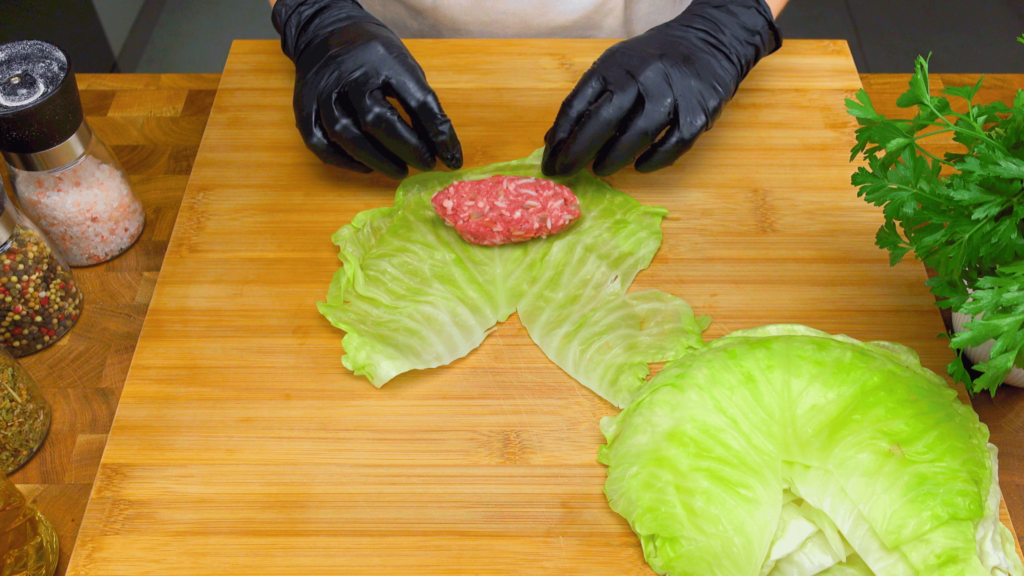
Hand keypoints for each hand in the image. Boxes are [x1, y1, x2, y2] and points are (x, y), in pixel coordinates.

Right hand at [273, 0, 461, 178]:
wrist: (325, 32)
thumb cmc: (373, 55)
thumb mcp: (404, 67)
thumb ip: (421, 103)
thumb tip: (441, 147)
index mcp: (384, 60)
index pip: (417, 101)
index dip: (438, 133)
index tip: (452, 157)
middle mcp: (349, 75)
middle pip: (376, 120)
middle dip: (406, 149)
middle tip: (425, 165)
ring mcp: (323, 91)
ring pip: (344, 134)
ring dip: (376, 160)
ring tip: (399, 170)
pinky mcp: (304, 106)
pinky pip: (319, 142)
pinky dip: (343, 161)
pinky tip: (365, 167)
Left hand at [542, 0, 780, 176]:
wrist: (710, 40)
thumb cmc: (653, 61)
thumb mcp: (616, 67)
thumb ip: (587, 99)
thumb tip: (555, 140)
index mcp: (615, 65)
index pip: (578, 103)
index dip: (561, 136)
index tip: (549, 161)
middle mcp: (642, 77)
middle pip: (604, 120)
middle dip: (579, 152)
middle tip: (566, 173)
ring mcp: (672, 94)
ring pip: (638, 134)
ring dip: (614, 158)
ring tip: (600, 170)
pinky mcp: (699, 112)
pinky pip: (673, 144)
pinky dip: (654, 160)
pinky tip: (640, 167)